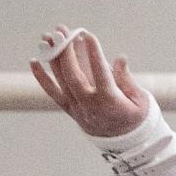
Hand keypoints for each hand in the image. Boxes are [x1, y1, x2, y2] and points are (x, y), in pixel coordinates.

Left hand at [29, 26, 150, 137]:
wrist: (124, 144)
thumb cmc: (136, 118)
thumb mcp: (140, 100)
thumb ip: (127, 79)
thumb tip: (119, 58)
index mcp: (110, 101)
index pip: (100, 74)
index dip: (94, 54)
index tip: (88, 35)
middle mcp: (89, 105)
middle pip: (73, 76)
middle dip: (66, 52)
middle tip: (62, 31)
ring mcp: (77, 108)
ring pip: (61, 80)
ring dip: (53, 57)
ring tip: (49, 36)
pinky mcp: (69, 109)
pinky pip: (52, 93)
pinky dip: (42, 78)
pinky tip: (34, 61)